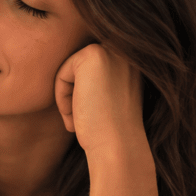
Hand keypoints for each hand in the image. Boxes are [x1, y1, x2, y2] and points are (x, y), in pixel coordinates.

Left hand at [54, 44, 146, 160]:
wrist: (118, 145)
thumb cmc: (111, 131)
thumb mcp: (109, 99)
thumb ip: (98, 82)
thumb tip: (75, 78)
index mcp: (133, 61)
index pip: (89, 72)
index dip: (85, 98)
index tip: (96, 118)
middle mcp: (127, 50)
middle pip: (78, 70)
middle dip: (75, 97)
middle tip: (87, 120)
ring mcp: (113, 49)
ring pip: (69, 72)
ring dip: (68, 99)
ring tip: (82, 118)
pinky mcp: (94, 55)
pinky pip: (62, 74)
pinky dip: (62, 97)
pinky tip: (78, 114)